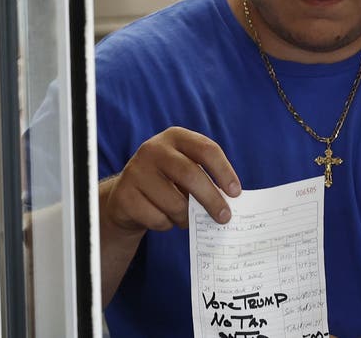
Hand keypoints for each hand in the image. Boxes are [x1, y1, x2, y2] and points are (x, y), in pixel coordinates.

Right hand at [102, 126, 241, 233]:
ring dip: (186, 217)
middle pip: (190, 174)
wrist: (126, 194)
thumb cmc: (166, 182)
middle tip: (224, 217)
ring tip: (185, 218)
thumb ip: (204, 179)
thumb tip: (227, 203)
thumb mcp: (184, 170)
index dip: (224, 171)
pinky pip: (157, 218)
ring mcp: (136, 171)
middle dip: (211, 199)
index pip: (206, 149)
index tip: (235, 193)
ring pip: (174, 202)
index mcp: (175, 137)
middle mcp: (153, 149)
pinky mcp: (125, 195)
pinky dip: (166, 224)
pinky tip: (162, 217)